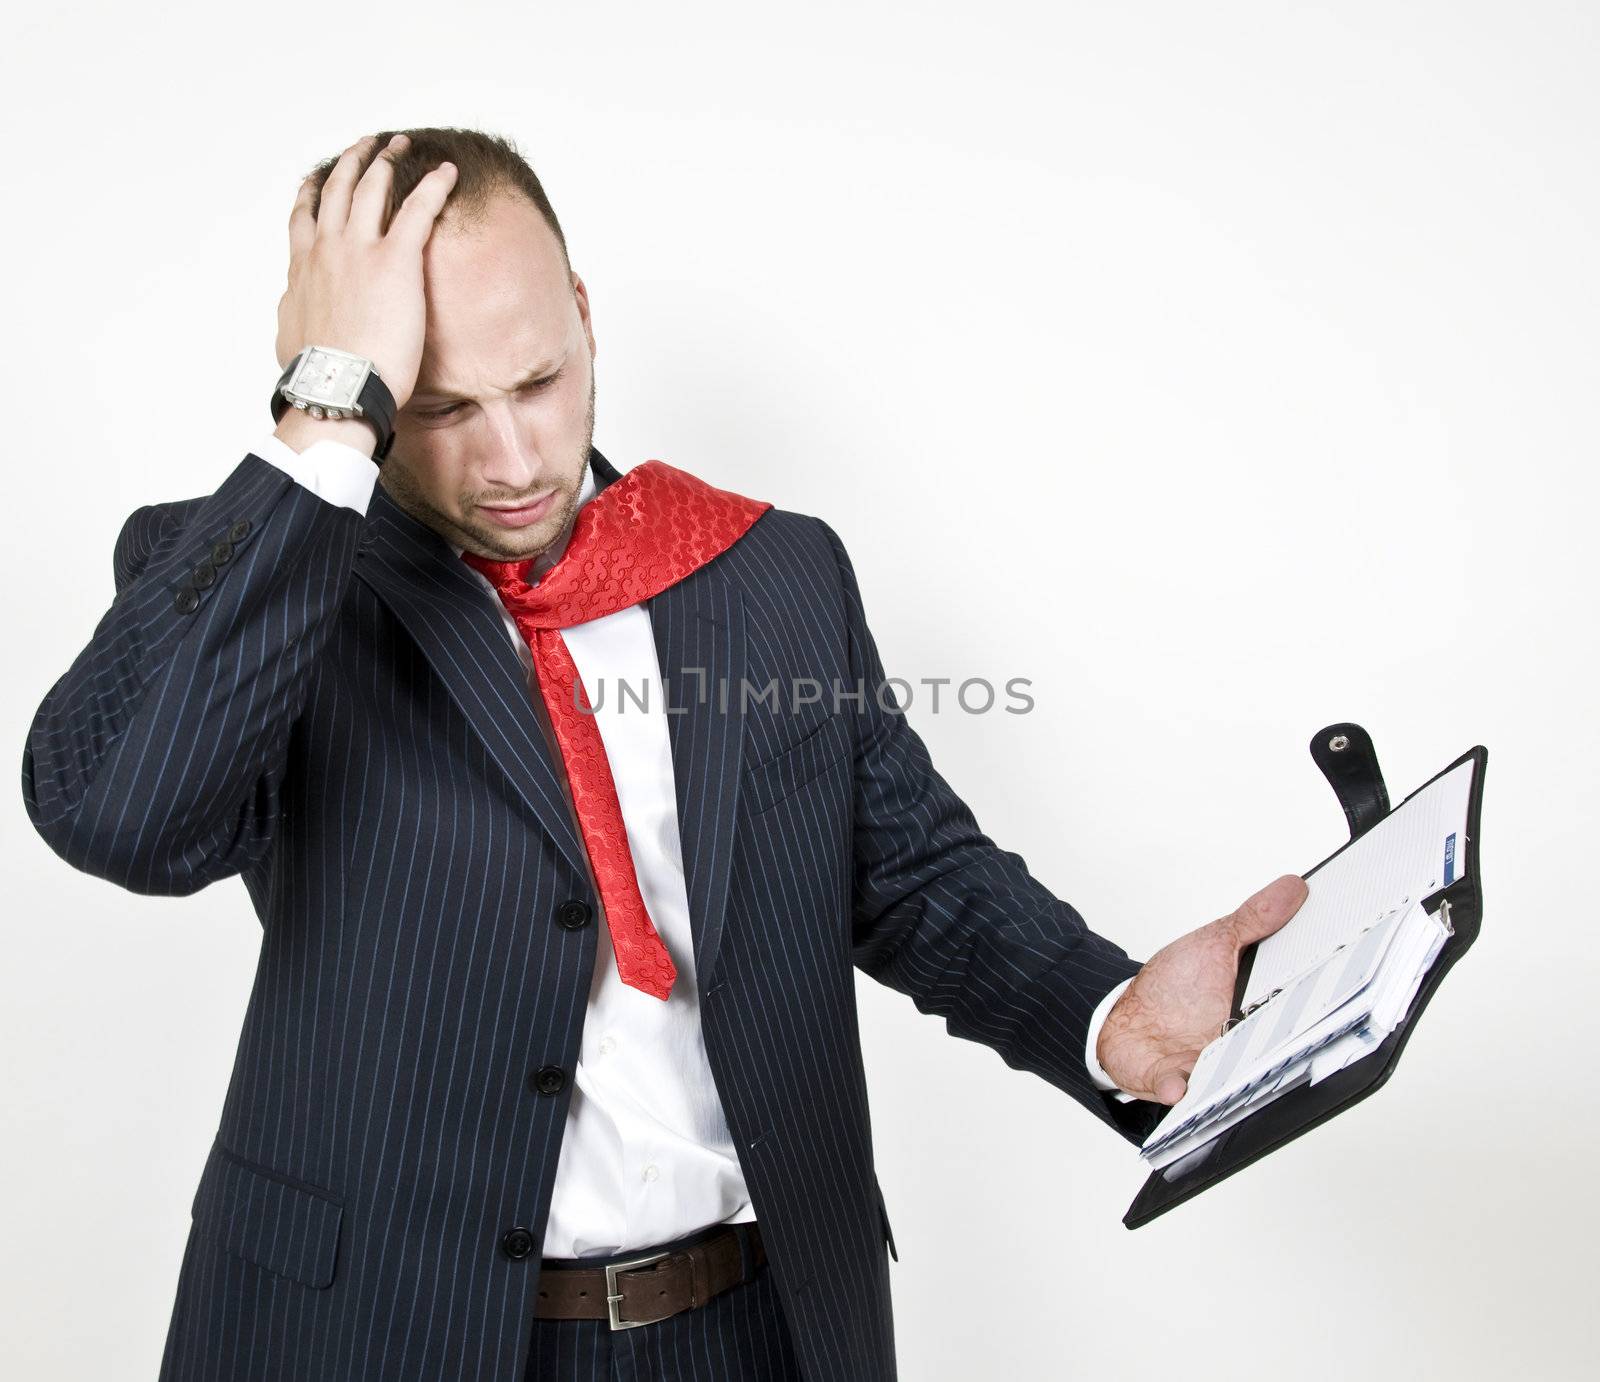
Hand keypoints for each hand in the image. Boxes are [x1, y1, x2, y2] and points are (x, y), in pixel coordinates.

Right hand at [275, 132, 458, 409]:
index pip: (304, 217)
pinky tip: (447, 171)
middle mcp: (327, 248)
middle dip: (353, 161)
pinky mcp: (396, 259)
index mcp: (302, 268)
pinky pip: (418, 209)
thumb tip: (291, 307)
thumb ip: (294, 312)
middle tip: (367, 144)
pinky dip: (434, 185)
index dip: (312, 191)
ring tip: (400, 145)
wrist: (336, 386)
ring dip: (387, 160)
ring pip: (372, 188)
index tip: (317, 178)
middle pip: (338, 189)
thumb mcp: (291, 336)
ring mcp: (360, 249)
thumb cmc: (317, 374)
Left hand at [1095, 874, 1308, 1104]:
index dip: (1320, 1009)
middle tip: (1293, 1038)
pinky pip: (1176, 1090)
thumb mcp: (1216, 942)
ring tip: (1228, 1064)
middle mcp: (1239, 1045)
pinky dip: (1175, 1087)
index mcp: (1257, 1011)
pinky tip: (1177, 1085)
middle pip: (1271, 1052)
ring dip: (1229, 1075)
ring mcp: (1206, 1068)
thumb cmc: (1177, 986)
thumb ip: (1254, 920)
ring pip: (1228, 1080)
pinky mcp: (1171, 1082)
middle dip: (1283, 1048)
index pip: (1297, 1011)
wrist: (1127, 1017)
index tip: (1343, 1000)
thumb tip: (1294, 885)